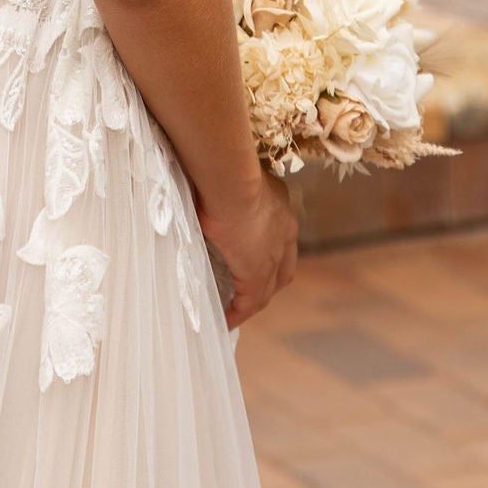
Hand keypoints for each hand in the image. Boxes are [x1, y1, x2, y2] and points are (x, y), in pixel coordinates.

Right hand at [197, 168, 298, 329]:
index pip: (280, 235)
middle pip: (283, 265)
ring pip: (268, 286)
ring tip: (235, 311)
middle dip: (270, 280)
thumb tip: (201, 188)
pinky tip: (226, 321)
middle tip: (250, 290)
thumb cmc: (221, 167)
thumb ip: (222, 188)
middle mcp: (285, 228)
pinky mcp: (257, 272)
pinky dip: (239, 313)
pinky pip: (250, 302)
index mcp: (278, 202)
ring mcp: (275, 252)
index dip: (270, 250)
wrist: (229, 177)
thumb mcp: (226, 177)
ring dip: (253, 299)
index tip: (252, 255)